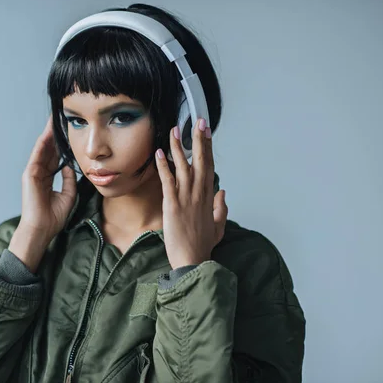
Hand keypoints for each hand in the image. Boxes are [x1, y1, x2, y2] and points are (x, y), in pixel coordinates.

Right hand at [10, 115, 76, 269]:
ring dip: (49, 134)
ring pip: (42, 148)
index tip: (69, 131)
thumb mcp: (68, 194)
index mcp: (47, 178)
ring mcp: (33, 172)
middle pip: (48, 149)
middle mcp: (39, 173)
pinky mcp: (30, 174)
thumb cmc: (53, 216)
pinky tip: (49, 132)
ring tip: (55, 119)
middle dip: (55, 134)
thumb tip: (72, 165)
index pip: (55, 156)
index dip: (62, 143)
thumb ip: (69, 179)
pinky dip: (43, 143)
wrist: (42, 229)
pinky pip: (37, 155)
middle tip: (62, 117)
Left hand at [154, 118, 227, 269]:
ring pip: (183, 166)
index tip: (206, 133)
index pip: (209, 166)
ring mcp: (186, 198)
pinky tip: (159, 153)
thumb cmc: (203, 245)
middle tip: (198, 122)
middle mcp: (199, 193)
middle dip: (199, 140)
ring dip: (177, 147)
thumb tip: (223, 192)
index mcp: (209, 197)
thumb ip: (221, 208)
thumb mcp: (218, 226)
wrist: (192, 261)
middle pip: (200, 161)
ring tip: (173, 130)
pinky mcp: (172, 204)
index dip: (207, 148)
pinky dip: (163, 166)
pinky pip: (168, 180)